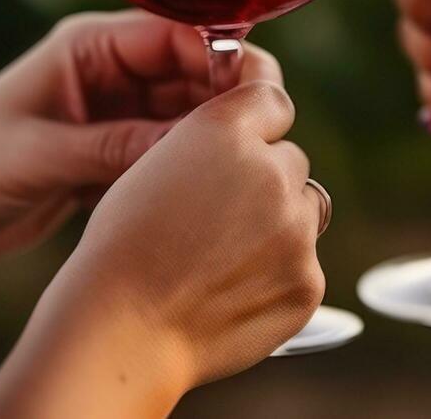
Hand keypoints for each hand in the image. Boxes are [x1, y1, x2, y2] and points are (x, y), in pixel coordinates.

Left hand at [0, 10, 280, 267]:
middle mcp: (110, 72)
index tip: (260, 93)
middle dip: (229, 100)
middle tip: (264, 138)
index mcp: (89, 47)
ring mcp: (114, 113)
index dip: (226, 57)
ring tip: (245, 169)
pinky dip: (189, 167)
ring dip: (212, 137)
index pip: (178, 34)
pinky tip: (214, 190)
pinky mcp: (112, 153)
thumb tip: (196, 145)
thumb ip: (115, 147)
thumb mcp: (37, 157)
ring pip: (188, 115)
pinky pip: (167, 151)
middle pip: (195, 72)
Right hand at [0, 80, 324, 416]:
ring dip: (279, 225)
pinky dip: (279, 275)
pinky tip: (230, 291)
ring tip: (222, 257)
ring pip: (305, 211)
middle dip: (265, 181)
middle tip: (218, 217)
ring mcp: (295, 229)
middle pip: (290, 160)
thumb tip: (257, 145)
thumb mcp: (155, 165)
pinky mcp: (307, 281)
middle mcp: (270, 170)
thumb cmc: (123, 248)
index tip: (249, 141)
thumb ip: (218, 145)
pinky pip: (305, 265)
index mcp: (225, 130)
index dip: (260, 122)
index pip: (273, 99)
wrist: (123, 329)